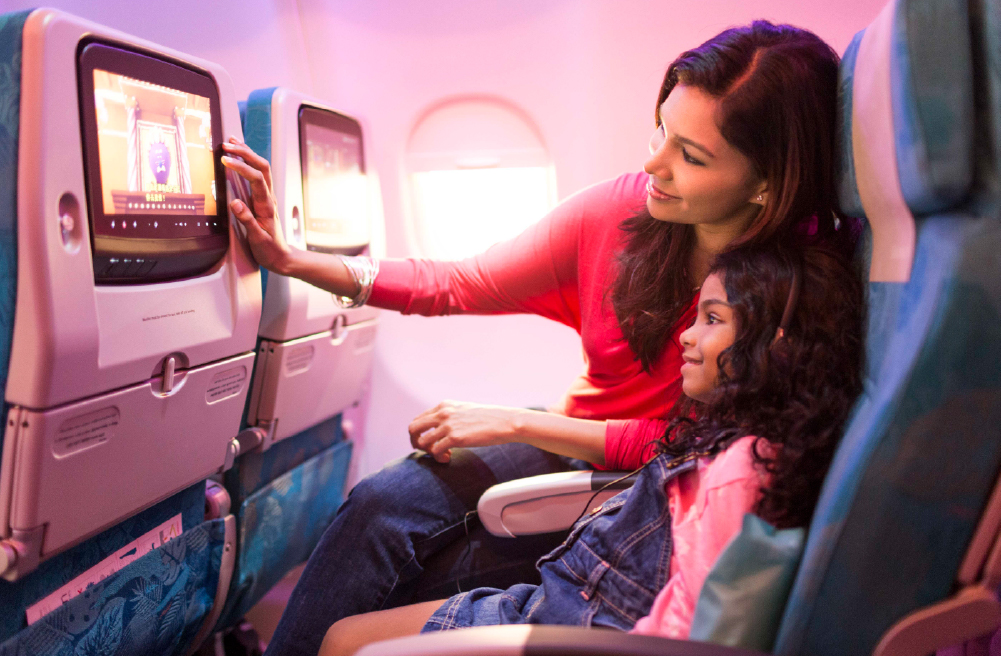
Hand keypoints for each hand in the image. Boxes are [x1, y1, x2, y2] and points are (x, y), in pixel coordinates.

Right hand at [221, 137, 293, 273]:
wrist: (280, 256)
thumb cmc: (269, 249)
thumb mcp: (257, 238)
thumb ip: (246, 220)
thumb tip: (234, 203)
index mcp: (266, 205)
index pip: (257, 178)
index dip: (241, 167)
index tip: (225, 160)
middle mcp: (268, 197)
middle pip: (262, 167)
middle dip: (245, 153)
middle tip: (227, 144)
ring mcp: (266, 196)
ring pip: (261, 168)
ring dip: (247, 153)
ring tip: (232, 141)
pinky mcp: (262, 198)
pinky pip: (257, 175)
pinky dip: (248, 163)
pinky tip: (240, 156)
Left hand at [408, 401, 519, 462]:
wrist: (505, 421)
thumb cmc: (490, 418)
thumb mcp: (466, 410)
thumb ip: (452, 415)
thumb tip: (444, 428)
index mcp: (444, 405)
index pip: (419, 419)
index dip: (420, 433)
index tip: (430, 442)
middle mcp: (443, 413)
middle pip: (413, 428)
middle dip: (416, 442)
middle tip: (427, 450)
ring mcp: (448, 425)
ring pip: (421, 441)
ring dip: (428, 452)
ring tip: (442, 455)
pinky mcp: (455, 438)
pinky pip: (435, 451)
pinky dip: (438, 458)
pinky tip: (448, 459)